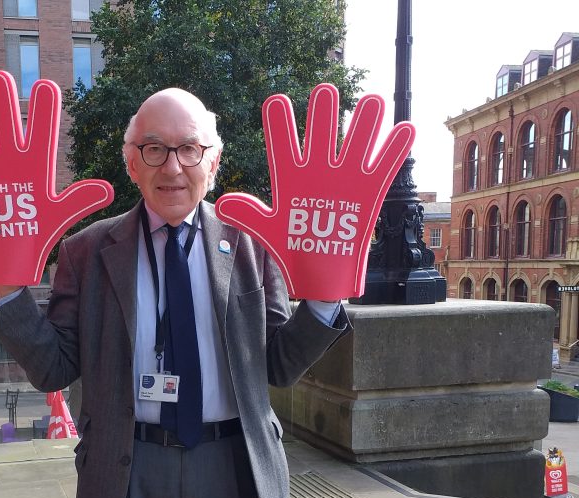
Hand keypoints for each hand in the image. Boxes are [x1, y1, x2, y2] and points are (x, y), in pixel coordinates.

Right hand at [0, 71, 113, 285]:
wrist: (8, 260)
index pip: (42, 128)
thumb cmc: (36, 235)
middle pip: (4, 116)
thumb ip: (79, 200)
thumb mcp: (58, 216)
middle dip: (1, 98)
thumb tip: (108, 190)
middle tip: (0, 81)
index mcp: (35, 161)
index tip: (45, 87)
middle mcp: (9, 154)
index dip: (43, 107)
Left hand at [215, 84, 413, 299]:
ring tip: (371, 103)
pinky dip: (395, 151)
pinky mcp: (368, 192)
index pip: (284, 146)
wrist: (318, 274)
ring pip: (355, 144)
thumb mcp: (267, 230)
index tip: (276, 102)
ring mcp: (344, 179)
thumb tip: (224, 204)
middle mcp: (318, 171)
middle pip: (322, 136)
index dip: (280, 125)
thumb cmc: (291, 248)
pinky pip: (383, 168)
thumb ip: (248, 214)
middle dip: (324, 115)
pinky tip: (404, 131)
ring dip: (364, 125)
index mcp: (291, 177)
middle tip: (325, 93)